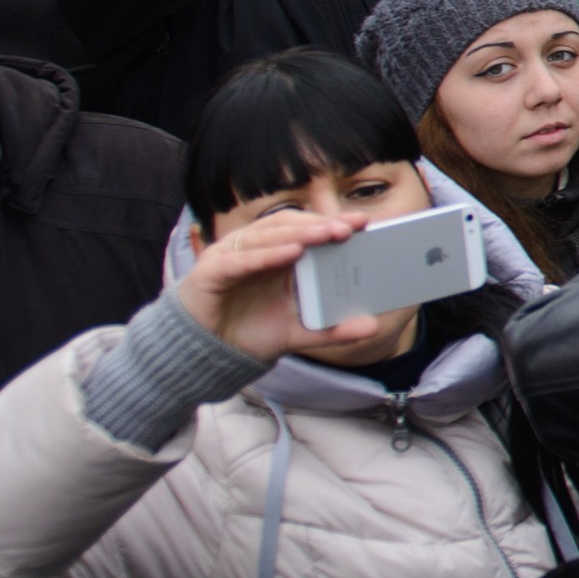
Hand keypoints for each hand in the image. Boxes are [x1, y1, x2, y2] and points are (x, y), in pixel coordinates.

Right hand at [170, 206, 397, 362]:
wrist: (206, 354)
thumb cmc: (250, 333)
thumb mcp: (299, 333)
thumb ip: (332, 330)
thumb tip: (372, 327)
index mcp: (278, 255)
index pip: (308, 230)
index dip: (333, 223)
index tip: (365, 224)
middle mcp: (256, 249)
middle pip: (291, 227)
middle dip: (321, 226)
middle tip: (350, 228)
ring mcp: (232, 256)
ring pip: (267, 237)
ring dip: (299, 234)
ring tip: (327, 234)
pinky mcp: (211, 271)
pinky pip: (241, 260)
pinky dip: (266, 255)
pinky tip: (291, 253)